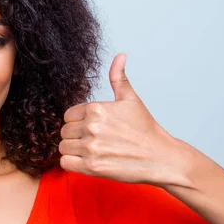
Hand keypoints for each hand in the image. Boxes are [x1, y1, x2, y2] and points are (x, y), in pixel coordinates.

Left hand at [58, 53, 184, 185]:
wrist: (160, 158)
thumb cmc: (145, 130)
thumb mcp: (131, 100)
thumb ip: (118, 78)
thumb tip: (120, 56)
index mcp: (96, 108)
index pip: (68, 115)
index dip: (77, 122)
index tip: (90, 129)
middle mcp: (91, 126)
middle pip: (64, 131)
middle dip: (75, 137)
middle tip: (92, 142)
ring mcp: (91, 147)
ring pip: (63, 147)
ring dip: (73, 151)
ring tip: (90, 152)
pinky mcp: (92, 167)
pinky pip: (65, 162)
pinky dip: (72, 163)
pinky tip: (86, 162)